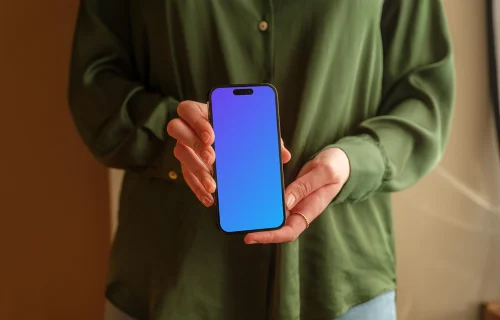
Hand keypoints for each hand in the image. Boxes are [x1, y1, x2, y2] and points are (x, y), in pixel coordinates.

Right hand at [166, 100, 291, 206]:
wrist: (231, 144)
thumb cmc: (240, 131)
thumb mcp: (252, 130)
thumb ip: (265, 137)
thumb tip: (284, 155)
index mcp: (202, 111)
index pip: (188, 109)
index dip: (197, 121)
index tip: (212, 136)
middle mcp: (187, 127)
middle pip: (177, 129)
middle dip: (194, 144)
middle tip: (212, 158)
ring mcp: (184, 146)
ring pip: (179, 154)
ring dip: (196, 169)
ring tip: (213, 184)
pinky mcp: (186, 165)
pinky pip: (186, 176)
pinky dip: (198, 188)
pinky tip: (211, 197)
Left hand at [244, 147, 349, 243]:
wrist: (341, 162)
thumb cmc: (336, 168)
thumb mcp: (324, 172)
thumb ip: (305, 186)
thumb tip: (286, 202)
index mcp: (310, 209)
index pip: (289, 231)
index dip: (270, 237)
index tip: (251, 236)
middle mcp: (300, 210)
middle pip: (277, 227)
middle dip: (258, 229)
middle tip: (238, 225)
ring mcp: (295, 203)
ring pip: (274, 216)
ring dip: (259, 217)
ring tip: (239, 215)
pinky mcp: (290, 195)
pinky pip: (275, 202)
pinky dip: (263, 203)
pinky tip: (250, 199)